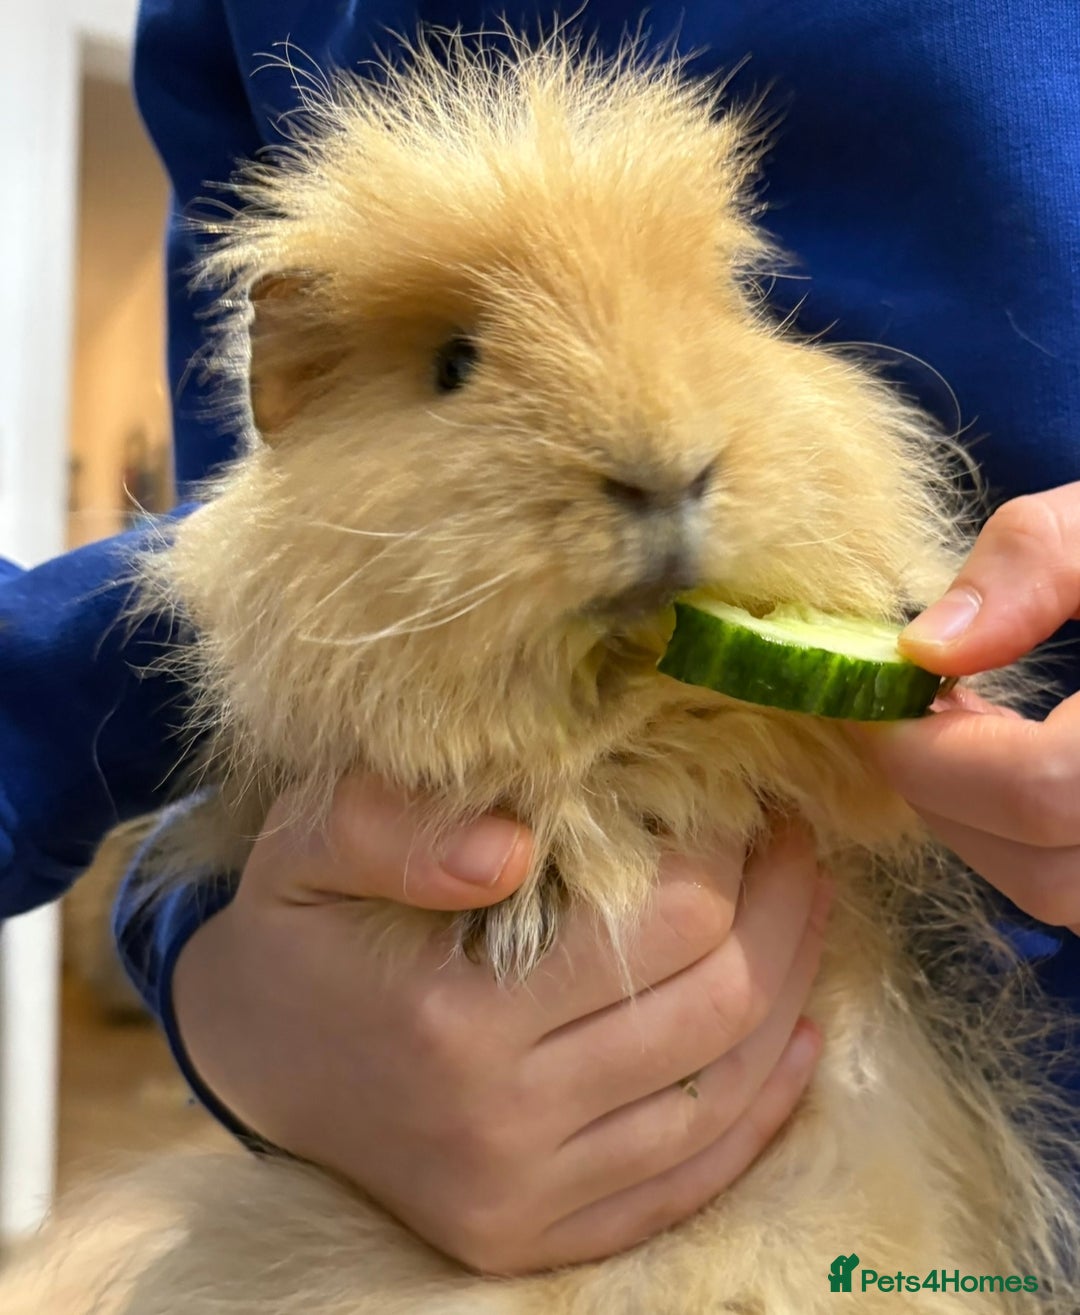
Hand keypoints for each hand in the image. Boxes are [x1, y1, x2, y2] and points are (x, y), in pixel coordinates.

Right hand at [172, 774, 827, 1274]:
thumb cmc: (294, 935)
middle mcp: (502, 1126)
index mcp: (453, 1018)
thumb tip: (514, 845)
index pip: (663, 928)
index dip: (724, 855)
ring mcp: (527, 1198)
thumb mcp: (304, 847)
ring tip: (804, 910)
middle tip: (791, 843)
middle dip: (779, 911)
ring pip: (721, 1096)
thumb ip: (389, 831)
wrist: (249, 1065)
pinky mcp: (536, 1237)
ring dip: (789, 992)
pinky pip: (689, 1181)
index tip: (737, 800)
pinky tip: (797, 1038)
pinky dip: (762, 1108)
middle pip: (715, 1010)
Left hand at [851, 483, 1079, 933]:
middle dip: (943, 789)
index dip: (929, 753)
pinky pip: (1076, 885)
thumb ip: (1034, 562)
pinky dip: (1021, 834)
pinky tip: (1005, 756)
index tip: (872, 697)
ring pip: (1053, 892)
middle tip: (905, 710)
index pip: (1035, 790)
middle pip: (1037, 867)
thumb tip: (926, 650)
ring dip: (976, 820)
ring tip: (959, 727)